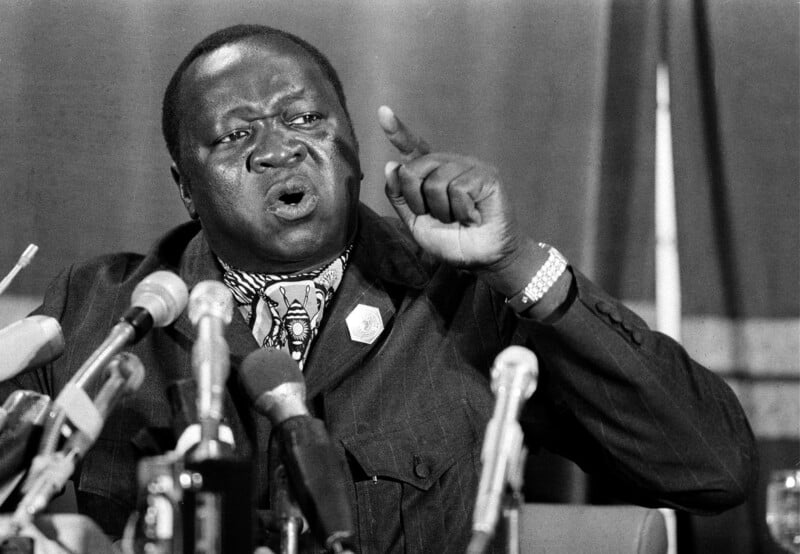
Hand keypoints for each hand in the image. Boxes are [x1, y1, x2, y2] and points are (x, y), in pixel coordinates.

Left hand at [378, 105, 523, 272]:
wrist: (481, 259)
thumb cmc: (451, 240)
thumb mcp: (416, 222)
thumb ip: (400, 196)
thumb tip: (391, 164)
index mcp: (431, 172)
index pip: (412, 147)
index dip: (397, 130)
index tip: (383, 112)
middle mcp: (449, 163)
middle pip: (413, 169)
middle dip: (416, 201)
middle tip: (438, 217)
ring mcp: (469, 166)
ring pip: (435, 182)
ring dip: (442, 211)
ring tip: (458, 218)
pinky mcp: (486, 175)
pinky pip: (458, 188)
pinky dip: (460, 211)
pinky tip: (472, 216)